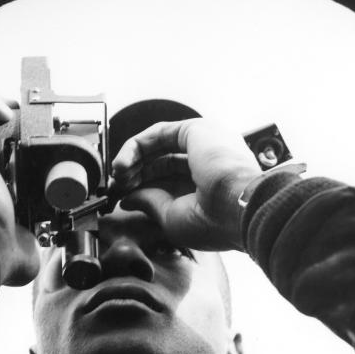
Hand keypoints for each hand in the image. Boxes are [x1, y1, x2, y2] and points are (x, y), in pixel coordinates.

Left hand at [111, 119, 260, 251]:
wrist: (238, 210)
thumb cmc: (216, 223)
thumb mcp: (172, 218)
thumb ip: (150, 203)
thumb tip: (127, 198)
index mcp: (211, 186)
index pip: (169, 181)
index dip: (143, 187)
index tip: (123, 197)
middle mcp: (210, 162)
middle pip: (162, 162)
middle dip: (136, 174)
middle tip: (116, 187)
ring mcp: (204, 144)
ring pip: (159, 146)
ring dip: (133, 160)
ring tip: (117, 177)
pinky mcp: (195, 130)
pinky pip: (158, 133)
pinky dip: (136, 147)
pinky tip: (123, 164)